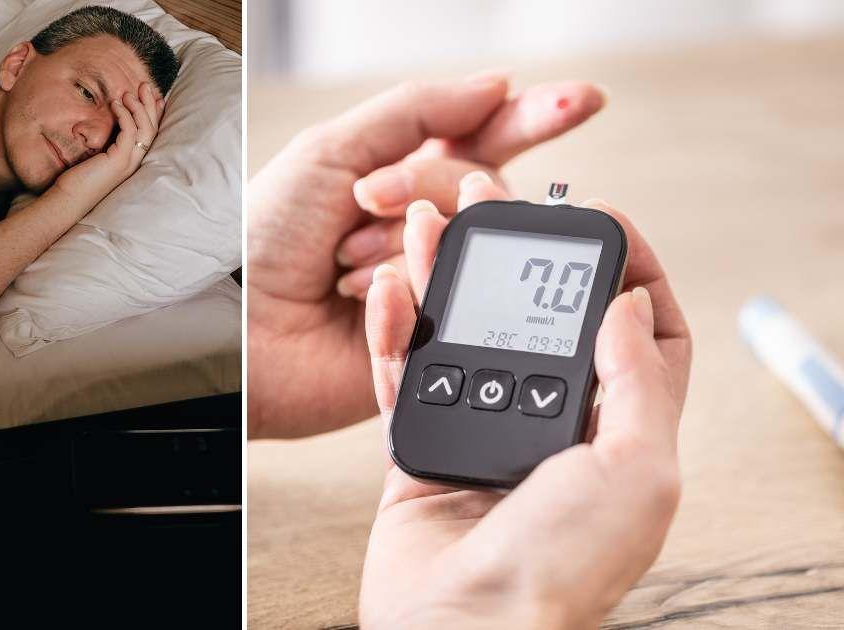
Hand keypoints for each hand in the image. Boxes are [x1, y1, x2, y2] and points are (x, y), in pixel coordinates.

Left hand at [52, 81, 164, 207]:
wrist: (70, 199)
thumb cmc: (80, 180)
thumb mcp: (98, 156)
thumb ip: (108, 143)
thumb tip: (110, 127)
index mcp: (133, 160)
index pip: (151, 134)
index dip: (155, 113)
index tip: (154, 96)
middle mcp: (136, 161)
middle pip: (153, 128)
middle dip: (150, 105)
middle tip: (144, 85)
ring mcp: (130, 162)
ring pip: (145, 129)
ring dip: (139, 107)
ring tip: (128, 93)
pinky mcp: (120, 161)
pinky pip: (129, 132)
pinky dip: (125, 115)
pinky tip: (116, 104)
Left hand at [248, 74, 605, 437]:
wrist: (241, 327)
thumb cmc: (267, 236)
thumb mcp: (333, 150)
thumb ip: (417, 113)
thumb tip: (498, 87)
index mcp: (407, 174)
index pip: (491, 136)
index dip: (539, 116)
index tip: (584, 99)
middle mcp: (429, 225)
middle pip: (484, 187)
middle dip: (422, 189)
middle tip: (367, 201)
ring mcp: (436, 279)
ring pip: (474, 243)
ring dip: (396, 245)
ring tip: (342, 266)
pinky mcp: (435, 334)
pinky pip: (456, 300)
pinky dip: (401, 291)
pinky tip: (359, 298)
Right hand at [358, 174, 692, 628]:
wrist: (462, 627)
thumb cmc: (559, 570)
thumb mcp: (634, 469)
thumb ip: (636, 379)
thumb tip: (630, 301)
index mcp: (620, 434)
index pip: (640, 333)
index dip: (626, 270)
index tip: (599, 218)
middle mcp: (553, 429)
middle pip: (539, 319)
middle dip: (518, 256)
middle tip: (495, 202)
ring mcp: (483, 433)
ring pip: (465, 334)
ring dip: (446, 278)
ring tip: (430, 224)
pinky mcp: (422, 447)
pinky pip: (405, 376)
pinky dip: (394, 332)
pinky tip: (390, 291)